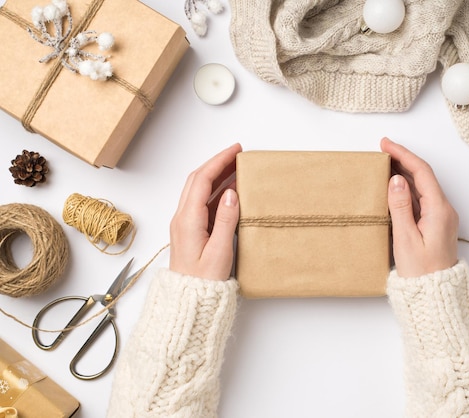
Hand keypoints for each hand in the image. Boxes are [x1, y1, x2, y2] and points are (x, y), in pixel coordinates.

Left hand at [169, 143, 241, 279]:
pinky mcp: (190, 230)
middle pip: (197, 179)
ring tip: (237, 168)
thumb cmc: (204, 283)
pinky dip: (216, 191)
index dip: (219, 161)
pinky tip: (231, 191)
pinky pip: (202, 203)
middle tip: (237, 155)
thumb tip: (233, 193)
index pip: (202, 180)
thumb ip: (227, 220)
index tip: (236, 151)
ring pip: (198, 190)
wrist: (188, 301)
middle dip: (217, 163)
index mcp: (188, 220)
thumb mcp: (220, 251)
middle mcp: (182, 218)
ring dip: (216, 176)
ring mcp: (185, 224)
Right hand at [380, 138, 457, 276]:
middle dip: (403, 160)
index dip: (403, 155)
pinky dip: (406, 188)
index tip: (386, 145)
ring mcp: (440, 216)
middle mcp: (444, 210)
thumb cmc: (421, 272)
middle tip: (381, 151)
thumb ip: (400, 206)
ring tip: (384, 164)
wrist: (436, 294)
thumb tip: (395, 179)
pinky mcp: (434, 224)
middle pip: (423, 176)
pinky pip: (420, 199)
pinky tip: (393, 186)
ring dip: (404, 173)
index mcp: (439, 210)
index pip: (422, 172)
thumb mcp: (406, 238)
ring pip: (422, 186)